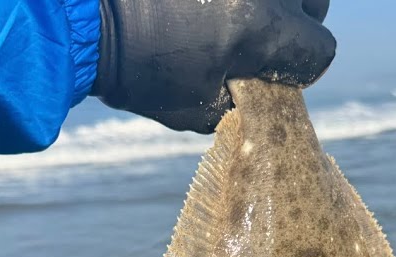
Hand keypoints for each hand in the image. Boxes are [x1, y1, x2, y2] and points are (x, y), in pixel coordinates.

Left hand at [94, 0, 335, 132]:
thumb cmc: (131, 65)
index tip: (272, 72)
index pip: (319, 50)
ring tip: (231, 16)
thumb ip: (241, 104)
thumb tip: (260, 94)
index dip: (299, 70)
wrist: (77, 12)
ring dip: (270, 4)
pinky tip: (207, 7)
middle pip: (313, 3)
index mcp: (262, 28)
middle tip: (254, 39)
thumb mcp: (191, 108)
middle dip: (293, 24)